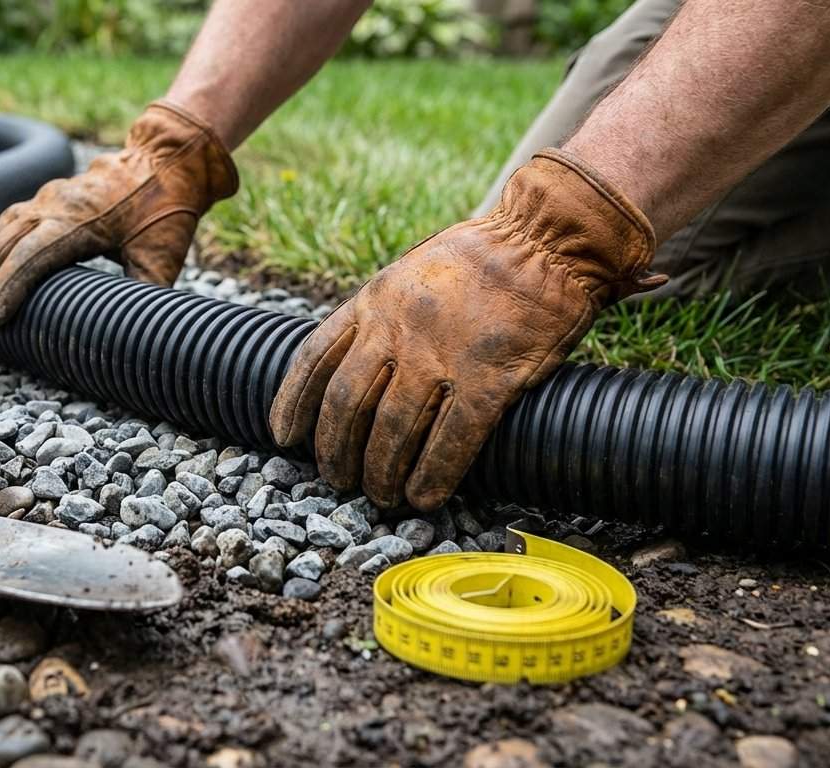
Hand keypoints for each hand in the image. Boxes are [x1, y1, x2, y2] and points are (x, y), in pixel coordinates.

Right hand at [0, 100, 237, 339]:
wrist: (162, 162)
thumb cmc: (165, 210)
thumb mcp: (164, 253)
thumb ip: (147, 291)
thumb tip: (136, 331)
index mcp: (80, 218)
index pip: (32, 255)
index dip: (8, 287)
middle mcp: (51, 205)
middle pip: (2, 247)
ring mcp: (39, 202)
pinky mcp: (35, 204)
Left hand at [269, 149, 666, 510]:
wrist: (545, 239)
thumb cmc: (479, 259)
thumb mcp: (409, 272)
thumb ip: (380, 315)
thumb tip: (356, 365)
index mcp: (372, 301)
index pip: (313, 359)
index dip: (292, 404)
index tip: (284, 436)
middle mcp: (396, 330)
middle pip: (345, 405)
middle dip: (334, 451)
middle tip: (337, 479)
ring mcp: (441, 355)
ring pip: (392, 430)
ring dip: (380, 472)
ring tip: (381, 495)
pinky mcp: (490, 379)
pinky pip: (451, 440)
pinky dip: (432, 475)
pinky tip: (424, 498)